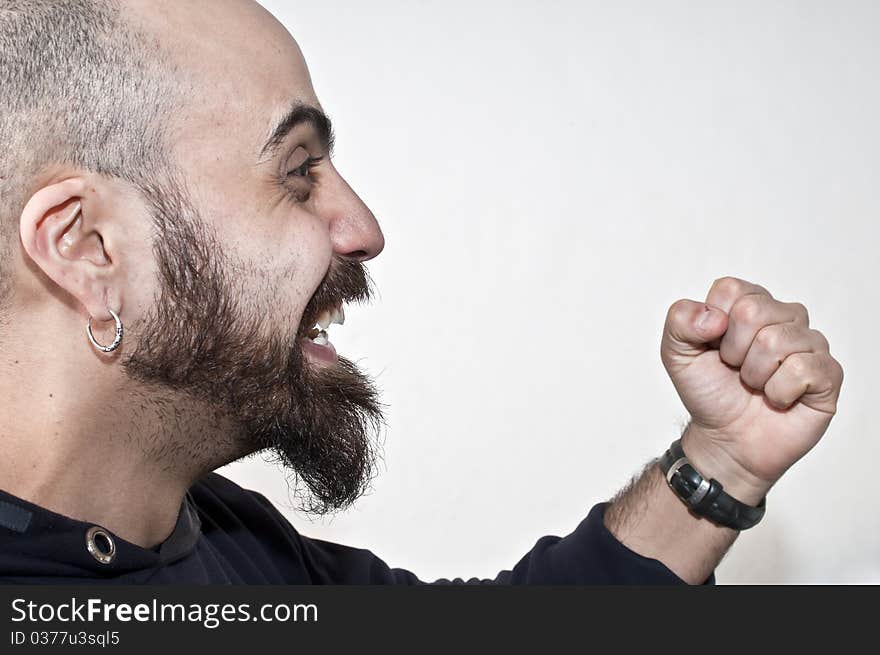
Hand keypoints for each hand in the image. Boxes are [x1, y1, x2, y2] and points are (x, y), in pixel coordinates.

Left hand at [661, 277, 843, 503]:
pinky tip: (778, 398)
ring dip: (754, 374)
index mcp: (749, 303)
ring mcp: (809, 343)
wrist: (727, 439)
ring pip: (776, 340)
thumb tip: (713, 317)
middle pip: (752, 311)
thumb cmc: (709, 392)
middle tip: (736, 370)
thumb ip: (679, 321)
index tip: (714, 348)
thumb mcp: (676, 354)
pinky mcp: (828, 373)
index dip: (713, 326)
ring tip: (756, 385)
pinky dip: (778, 392)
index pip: (731, 289)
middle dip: (732, 351)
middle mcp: (783, 316)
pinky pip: (802, 369)